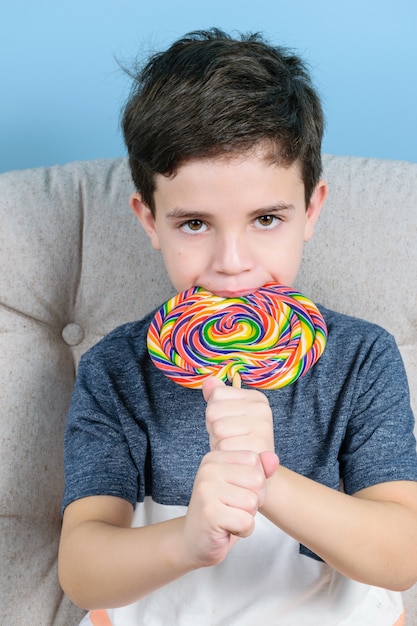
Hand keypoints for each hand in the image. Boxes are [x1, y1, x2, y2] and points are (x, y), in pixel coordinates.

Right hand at [181, 449, 269, 567]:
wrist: (194, 542)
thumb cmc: (222, 512)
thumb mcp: (241, 486)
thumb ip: (259, 469)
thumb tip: (273, 458)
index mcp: (214, 458)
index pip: (254, 460)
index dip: (255, 482)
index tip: (236, 493)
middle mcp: (208, 470)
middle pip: (257, 480)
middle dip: (254, 500)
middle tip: (233, 509)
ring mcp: (206, 491)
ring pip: (253, 501)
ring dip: (247, 516)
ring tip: (229, 518)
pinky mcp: (210, 514)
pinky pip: (247, 522)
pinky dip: (243, 531)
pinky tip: (227, 529)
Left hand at [203, 376, 275, 463]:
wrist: (254, 473)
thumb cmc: (237, 441)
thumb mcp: (225, 415)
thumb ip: (217, 396)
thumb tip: (208, 381)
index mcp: (256, 398)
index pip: (216, 394)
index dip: (214, 412)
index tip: (228, 423)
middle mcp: (263, 409)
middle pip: (214, 412)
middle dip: (214, 428)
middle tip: (229, 439)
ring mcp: (263, 427)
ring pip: (218, 428)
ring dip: (218, 442)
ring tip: (231, 447)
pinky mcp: (259, 448)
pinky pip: (224, 447)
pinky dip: (224, 454)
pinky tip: (235, 457)